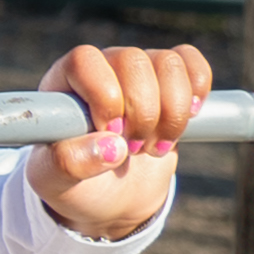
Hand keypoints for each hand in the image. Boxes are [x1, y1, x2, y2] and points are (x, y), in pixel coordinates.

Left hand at [32, 39, 210, 238]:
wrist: (110, 193)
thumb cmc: (75, 182)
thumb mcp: (56, 181)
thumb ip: (69, 163)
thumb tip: (112, 147)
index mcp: (62, 82)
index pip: (85, 61)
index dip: (106, 97)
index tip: (112, 134)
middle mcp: (100, 68)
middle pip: (133, 61)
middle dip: (143, 113)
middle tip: (134, 151)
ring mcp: (136, 71)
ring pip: (168, 63)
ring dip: (172, 112)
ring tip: (155, 146)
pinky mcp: (168, 80)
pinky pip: (190, 61)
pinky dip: (198, 89)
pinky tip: (189, 120)